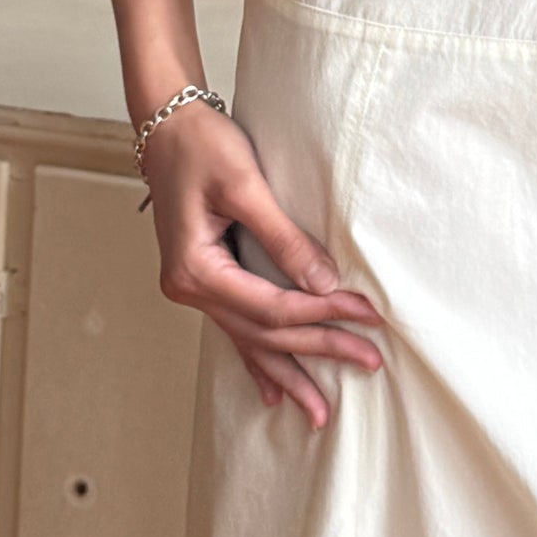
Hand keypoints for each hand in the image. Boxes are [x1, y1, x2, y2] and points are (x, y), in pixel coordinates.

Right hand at [143, 100, 386, 428]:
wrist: (167, 125)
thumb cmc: (202, 146)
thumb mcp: (246, 185)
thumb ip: (284, 238)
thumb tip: (324, 284)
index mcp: (196, 269)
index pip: (273, 306)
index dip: (323, 314)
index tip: (367, 314)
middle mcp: (190, 288)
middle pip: (265, 332)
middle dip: (320, 348)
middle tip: (369, 361)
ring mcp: (194, 288)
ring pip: (251, 340)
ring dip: (290, 372)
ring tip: (320, 411)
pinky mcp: (205, 279)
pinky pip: (236, 329)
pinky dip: (258, 359)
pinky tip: (273, 391)